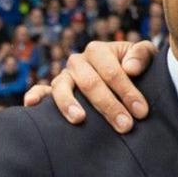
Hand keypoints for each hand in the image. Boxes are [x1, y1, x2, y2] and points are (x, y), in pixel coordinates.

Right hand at [22, 39, 156, 132]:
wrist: (130, 77)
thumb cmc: (138, 67)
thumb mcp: (146, 56)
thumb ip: (142, 55)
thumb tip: (130, 68)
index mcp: (98, 51)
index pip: (111, 71)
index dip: (127, 91)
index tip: (141, 112)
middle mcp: (78, 62)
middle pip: (90, 83)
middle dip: (108, 105)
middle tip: (125, 126)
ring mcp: (65, 77)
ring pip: (62, 88)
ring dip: (69, 104)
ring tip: (79, 119)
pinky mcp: (54, 91)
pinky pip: (41, 92)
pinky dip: (34, 96)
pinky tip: (31, 105)